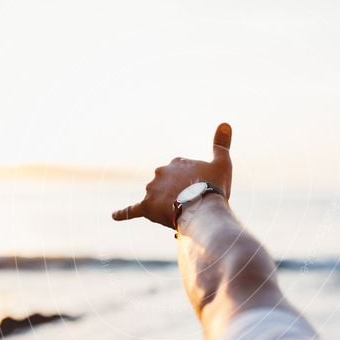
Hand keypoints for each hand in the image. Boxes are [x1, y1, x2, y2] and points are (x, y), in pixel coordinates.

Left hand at [111, 123, 232, 227]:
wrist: (202, 207)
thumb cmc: (213, 186)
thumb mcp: (222, 163)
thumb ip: (222, 144)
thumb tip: (225, 123)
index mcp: (177, 161)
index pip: (183, 174)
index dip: (194, 185)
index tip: (203, 191)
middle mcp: (160, 171)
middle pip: (169, 186)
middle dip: (179, 195)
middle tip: (194, 205)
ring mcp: (152, 189)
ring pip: (157, 198)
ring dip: (166, 205)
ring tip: (183, 214)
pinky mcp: (147, 207)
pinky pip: (132, 210)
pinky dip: (123, 213)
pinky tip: (113, 216)